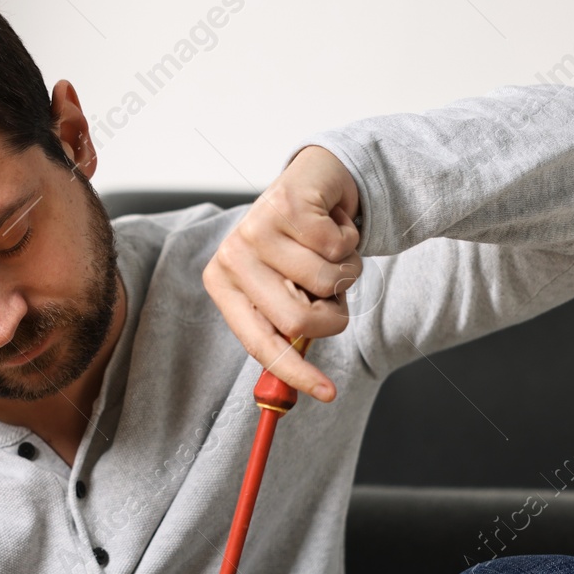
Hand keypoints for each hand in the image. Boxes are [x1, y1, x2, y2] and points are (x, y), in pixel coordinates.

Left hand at [202, 144, 361, 402]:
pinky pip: (339, 247)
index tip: (327, 393)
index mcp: (223, 284)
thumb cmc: (300, 244)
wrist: (316, 179)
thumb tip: (305, 385)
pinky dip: (350, 240)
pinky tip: (334, 223)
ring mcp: (256, 228)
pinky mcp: (286, 203)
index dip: (296, 372)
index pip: (260, 342)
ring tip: (330, 250)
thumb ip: (289, 327)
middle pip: (299, 319)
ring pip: (326, 281)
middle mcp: (231, 256)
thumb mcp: (287, 287)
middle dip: (334, 313)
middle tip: (334, 292)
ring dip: (345, 270)